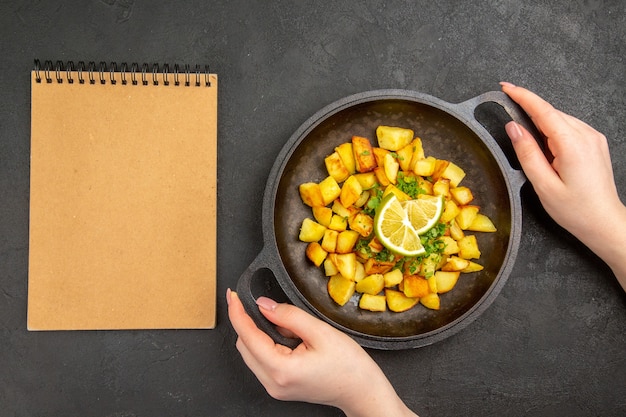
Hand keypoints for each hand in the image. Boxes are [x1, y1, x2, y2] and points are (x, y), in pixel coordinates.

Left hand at [226, 289, 418, 416]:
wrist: (361, 391)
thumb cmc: (348, 366)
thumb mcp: (320, 332)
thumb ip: (289, 316)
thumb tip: (264, 305)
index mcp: (281, 369)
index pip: (247, 336)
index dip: (237, 312)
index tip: (233, 295)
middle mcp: (273, 382)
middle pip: (245, 346)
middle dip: (251, 322)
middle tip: (271, 307)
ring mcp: (275, 388)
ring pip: (252, 353)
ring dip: (261, 334)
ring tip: (292, 329)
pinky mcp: (279, 387)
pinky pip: (263, 361)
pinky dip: (269, 345)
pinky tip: (290, 339)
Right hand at [501, 83, 625, 288]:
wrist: (603, 222)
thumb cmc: (575, 210)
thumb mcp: (543, 184)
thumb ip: (526, 153)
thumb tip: (513, 128)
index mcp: (572, 144)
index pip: (543, 111)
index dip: (522, 96)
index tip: (506, 87)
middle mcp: (586, 135)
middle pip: (551, 113)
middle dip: (528, 109)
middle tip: (506, 112)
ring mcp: (593, 138)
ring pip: (559, 120)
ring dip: (540, 122)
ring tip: (526, 140)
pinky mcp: (595, 144)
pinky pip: (568, 128)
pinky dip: (552, 130)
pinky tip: (544, 145)